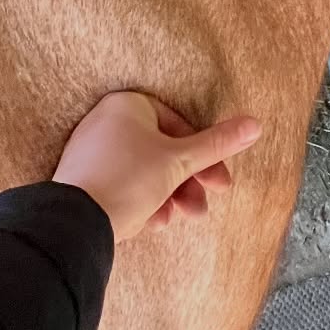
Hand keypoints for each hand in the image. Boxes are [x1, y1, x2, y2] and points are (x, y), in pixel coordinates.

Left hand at [52, 91, 261, 242]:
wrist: (74, 223)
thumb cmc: (128, 179)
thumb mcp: (181, 161)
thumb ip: (217, 143)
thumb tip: (255, 124)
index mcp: (127, 105)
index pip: (178, 125)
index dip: (203, 156)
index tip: (218, 182)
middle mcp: (105, 122)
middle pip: (161, 151)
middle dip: (186, 183)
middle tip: (201, 207)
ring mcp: (90, 152)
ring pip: (143, 172)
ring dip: (167, 196)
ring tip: (174, 219)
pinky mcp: (81, 180)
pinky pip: (122, 186)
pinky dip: (141, 202)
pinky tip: (150, 223)